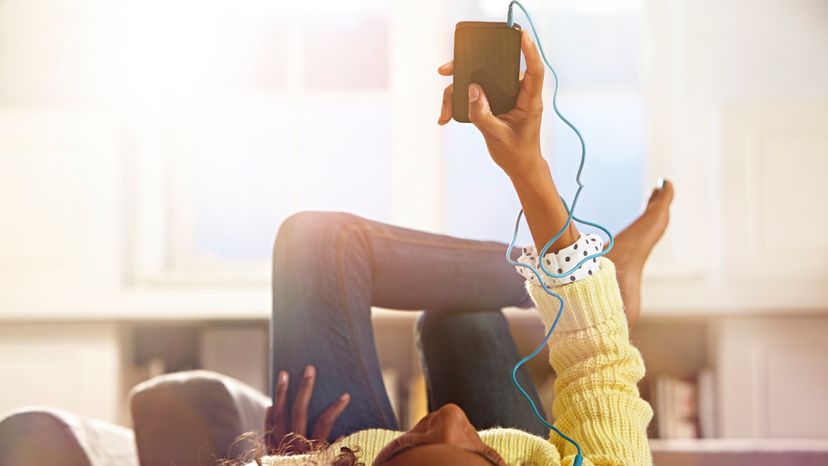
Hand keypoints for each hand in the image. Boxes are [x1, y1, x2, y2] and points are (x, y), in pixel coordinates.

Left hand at [265, 365, 350, 453]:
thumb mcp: (327, 465)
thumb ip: (334, 452)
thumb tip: (343, 436)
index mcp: (312, 448)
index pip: (324, 423)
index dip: (335, 408)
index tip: (345, 395)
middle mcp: (295, 445)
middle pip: (299, 411)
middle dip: (305, 388)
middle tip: (309, 369)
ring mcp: (280, 447)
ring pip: (279, 415)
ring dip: (282, 393)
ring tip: (284, 375)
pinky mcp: (270, 453)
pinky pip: (268, 430)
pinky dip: (269, 417)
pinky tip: (271, 405)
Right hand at [438, 29, 545, 178]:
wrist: (519, 166)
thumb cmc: (516, 153)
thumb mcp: (497, 136)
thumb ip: (483, 115)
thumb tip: (472, 90)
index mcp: (529, 101)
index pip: (533, 70)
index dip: (529, 52)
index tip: (522, 36)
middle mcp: (517, 94)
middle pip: (496, 69)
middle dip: (469, 67)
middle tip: (446, 70)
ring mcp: (505, 97)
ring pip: (479, 82)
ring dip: (457, 93)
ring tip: (444, 112)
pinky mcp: (494, 102)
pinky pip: (475, 95)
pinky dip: (459, 103)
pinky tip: (446, 116)